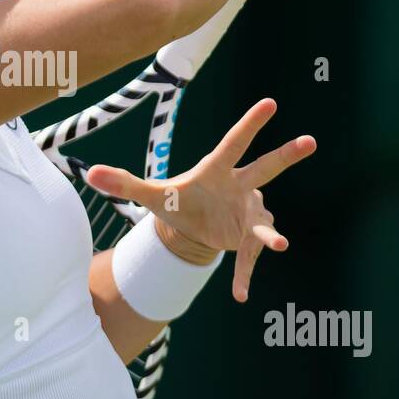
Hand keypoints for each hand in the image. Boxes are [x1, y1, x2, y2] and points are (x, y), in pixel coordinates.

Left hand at [84, 98, 315, 302]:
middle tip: (309, 141)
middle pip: (265, 168)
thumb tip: (89, 173)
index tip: (270, 103)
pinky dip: (243, 276)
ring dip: (269, 234)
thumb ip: (122, 183)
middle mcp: (238, 187)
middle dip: (286, 155)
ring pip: (262, 221)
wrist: (191, 226)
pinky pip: (247, 258)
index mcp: (216, 171)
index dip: (250, 123)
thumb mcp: (150, 194)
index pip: (233, 142)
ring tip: (279, 245)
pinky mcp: (246, 238)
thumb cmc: (176, 201)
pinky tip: (239, 295)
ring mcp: (247, 213)